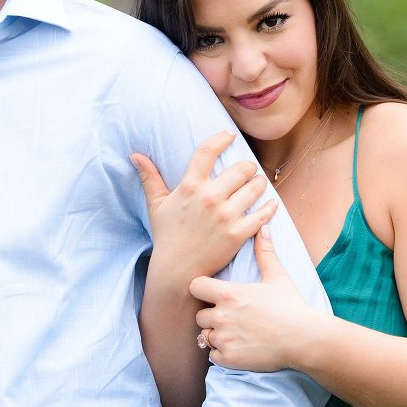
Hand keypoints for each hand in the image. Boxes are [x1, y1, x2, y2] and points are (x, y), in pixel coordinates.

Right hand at [132, 131, 277, 281]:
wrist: (177, 271)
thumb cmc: (167, 236)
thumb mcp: (156, 205)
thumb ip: (149, 177)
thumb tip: (135, 155)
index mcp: (190, 186)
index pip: (207, 151)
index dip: (222, 138)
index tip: (230, 135)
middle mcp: (209, 198)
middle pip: (241, 168)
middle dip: (247, 166)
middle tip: (248, 170)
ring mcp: (225, 216)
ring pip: (255, 188)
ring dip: (259, 183)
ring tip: (257, 184)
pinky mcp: (238, 234)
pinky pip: (262, 214)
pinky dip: (270, 207)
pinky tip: (271, 203)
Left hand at [191, 225, 318, 371]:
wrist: (305, 339)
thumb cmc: (291, 307)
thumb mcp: (278, 277)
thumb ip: (265, 252)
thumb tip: (264, 227)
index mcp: (229, 294)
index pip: (195, 287)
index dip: (202, 290)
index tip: (213, 294)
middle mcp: (222, 316)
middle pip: (199, 316)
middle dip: (211, 317)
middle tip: (231, 318)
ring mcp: (224, 339)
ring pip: (205, 337)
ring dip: (217, 336)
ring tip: (237, 333)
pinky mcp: (229, 358)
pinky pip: (213, 355)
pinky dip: (223, 354)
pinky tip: (240, 347)